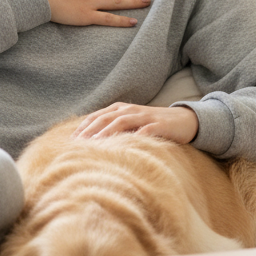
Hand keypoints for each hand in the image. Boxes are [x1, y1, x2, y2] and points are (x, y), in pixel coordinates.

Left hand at [73, 103, 198, 144]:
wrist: (184, 120)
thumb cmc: (153, 125)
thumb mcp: (131, 125)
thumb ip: (113, 130)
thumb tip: (90, 144)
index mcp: (121, 109)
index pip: (97, 116)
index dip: (83, 127)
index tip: (71, 140)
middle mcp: (130, 110)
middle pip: (106, 118)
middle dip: (90, 129)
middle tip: (77, 143)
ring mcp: (145, 117)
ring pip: (122, 121)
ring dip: (107, 132)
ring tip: (96, 144)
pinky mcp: (159, 125)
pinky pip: (146, 131)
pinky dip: (135, 137)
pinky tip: (127, 145)